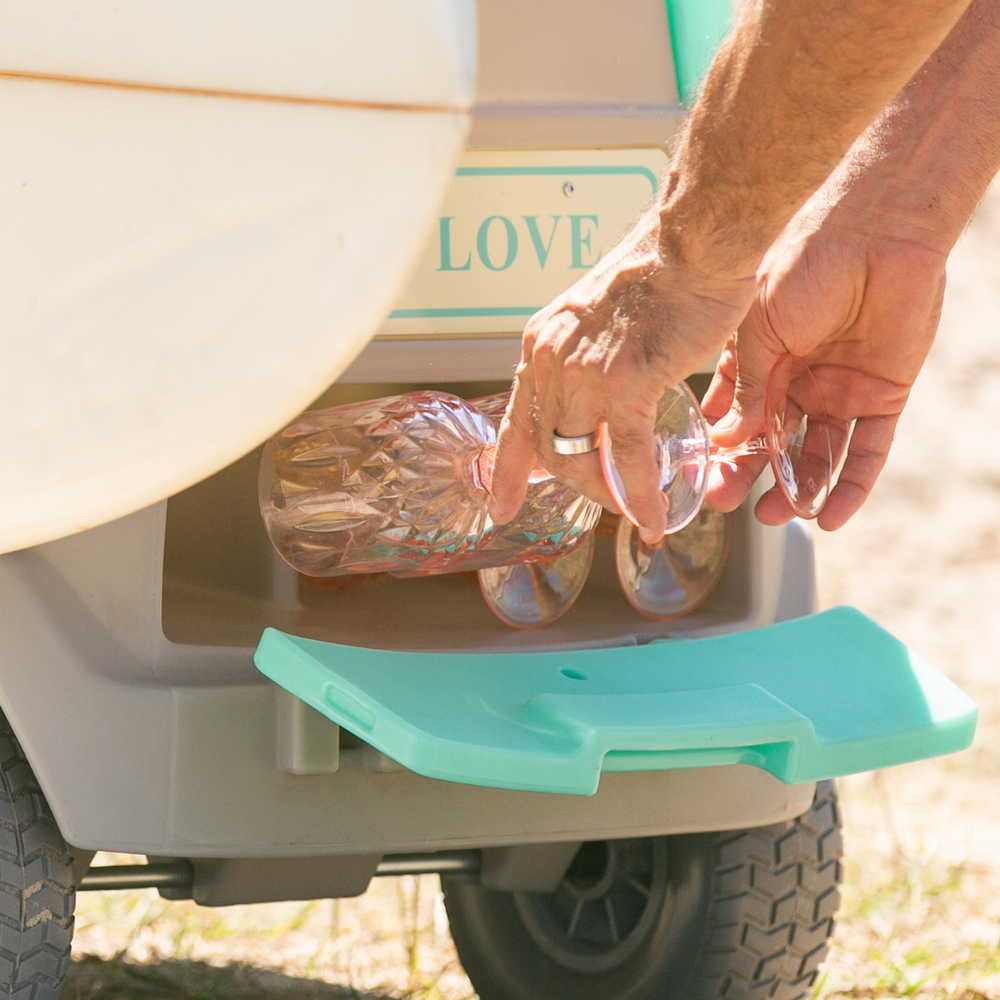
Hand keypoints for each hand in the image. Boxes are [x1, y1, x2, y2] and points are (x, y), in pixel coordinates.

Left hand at [488, 208, 753, 542]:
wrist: (692, 241)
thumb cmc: (661, 271)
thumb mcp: (599, 315)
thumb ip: (588, 355)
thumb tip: (600, 388)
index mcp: (542, 342)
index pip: (514, 418)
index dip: (506, 469)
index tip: (500, 504)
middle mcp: (550, 360)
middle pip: (547, 447)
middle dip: (576, 485)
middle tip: (604, 500)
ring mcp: (583, 374)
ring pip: (580, 459)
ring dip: (606, 493)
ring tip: (633, 507)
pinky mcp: (624, 384)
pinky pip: (627, 458)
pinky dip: (639, 494)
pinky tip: (652, 516)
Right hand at [702, 198, 946, 529]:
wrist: (874, 233)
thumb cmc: (803, 262)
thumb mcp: (756, 329)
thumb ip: (746, 387)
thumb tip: (724, 440)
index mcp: (760, 358)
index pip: (735, 415)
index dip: (719, 448)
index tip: (702, 476)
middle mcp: (797, 378)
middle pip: (771, 442)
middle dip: (749, 475)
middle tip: (728, 503)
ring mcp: (838, 390)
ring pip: (815, 454)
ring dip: (795, 488)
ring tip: (776, 516)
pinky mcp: (882, 396)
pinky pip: (867, 452)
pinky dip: (850, 487)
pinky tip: (828, 515)